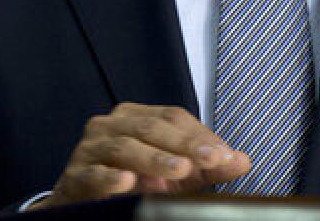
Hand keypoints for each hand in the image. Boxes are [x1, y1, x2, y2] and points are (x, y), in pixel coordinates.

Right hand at [36, 103, 250, 207]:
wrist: (84, 204)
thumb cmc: (134, 183)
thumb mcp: (176, 174)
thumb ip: (208, 166)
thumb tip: (243, 161)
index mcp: (136, 116)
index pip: (172, 117)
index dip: (200, 135)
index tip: (224, 155)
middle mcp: (111, 125)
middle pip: (151, 128)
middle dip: (184, 145)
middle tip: (209, 160)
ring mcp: (90, 148)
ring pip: (124, 147)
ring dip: (154, 160)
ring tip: (179, 171)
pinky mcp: (75, 175)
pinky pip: (93, 173)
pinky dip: (110, 178)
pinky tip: (127, 183)